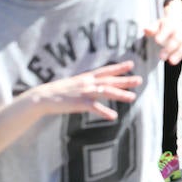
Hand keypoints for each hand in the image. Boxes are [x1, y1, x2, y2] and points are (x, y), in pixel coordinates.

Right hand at [26, 61, 141, 120]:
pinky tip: (113, 116)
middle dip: (125, 80)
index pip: (106, 71)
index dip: (119, 67)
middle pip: (110, 81)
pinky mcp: (79, 104)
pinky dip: (104, 112)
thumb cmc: (59, 91)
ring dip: (120, 95)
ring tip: (133, 97)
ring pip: (106, 92)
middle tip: (140, 80)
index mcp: (86, 77)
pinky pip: (94, 108)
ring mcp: (84, 92)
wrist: (42, 97)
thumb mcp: (75, 83)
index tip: (131, 64)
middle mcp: (87, 83)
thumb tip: (98, 83)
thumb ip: (87, 82)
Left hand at [144, 2, 181, 65]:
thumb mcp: (158, 24)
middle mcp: (181, 31)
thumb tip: (146, 30)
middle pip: (177, 39)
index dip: (163, 34)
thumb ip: (151, 28)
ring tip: (171, 61)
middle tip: (161, 56)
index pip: (168, 29)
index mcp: (171, 25)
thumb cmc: (167, 25)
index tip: (157, 40)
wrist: (181, 21)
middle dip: (170, 48)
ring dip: (178, 54)